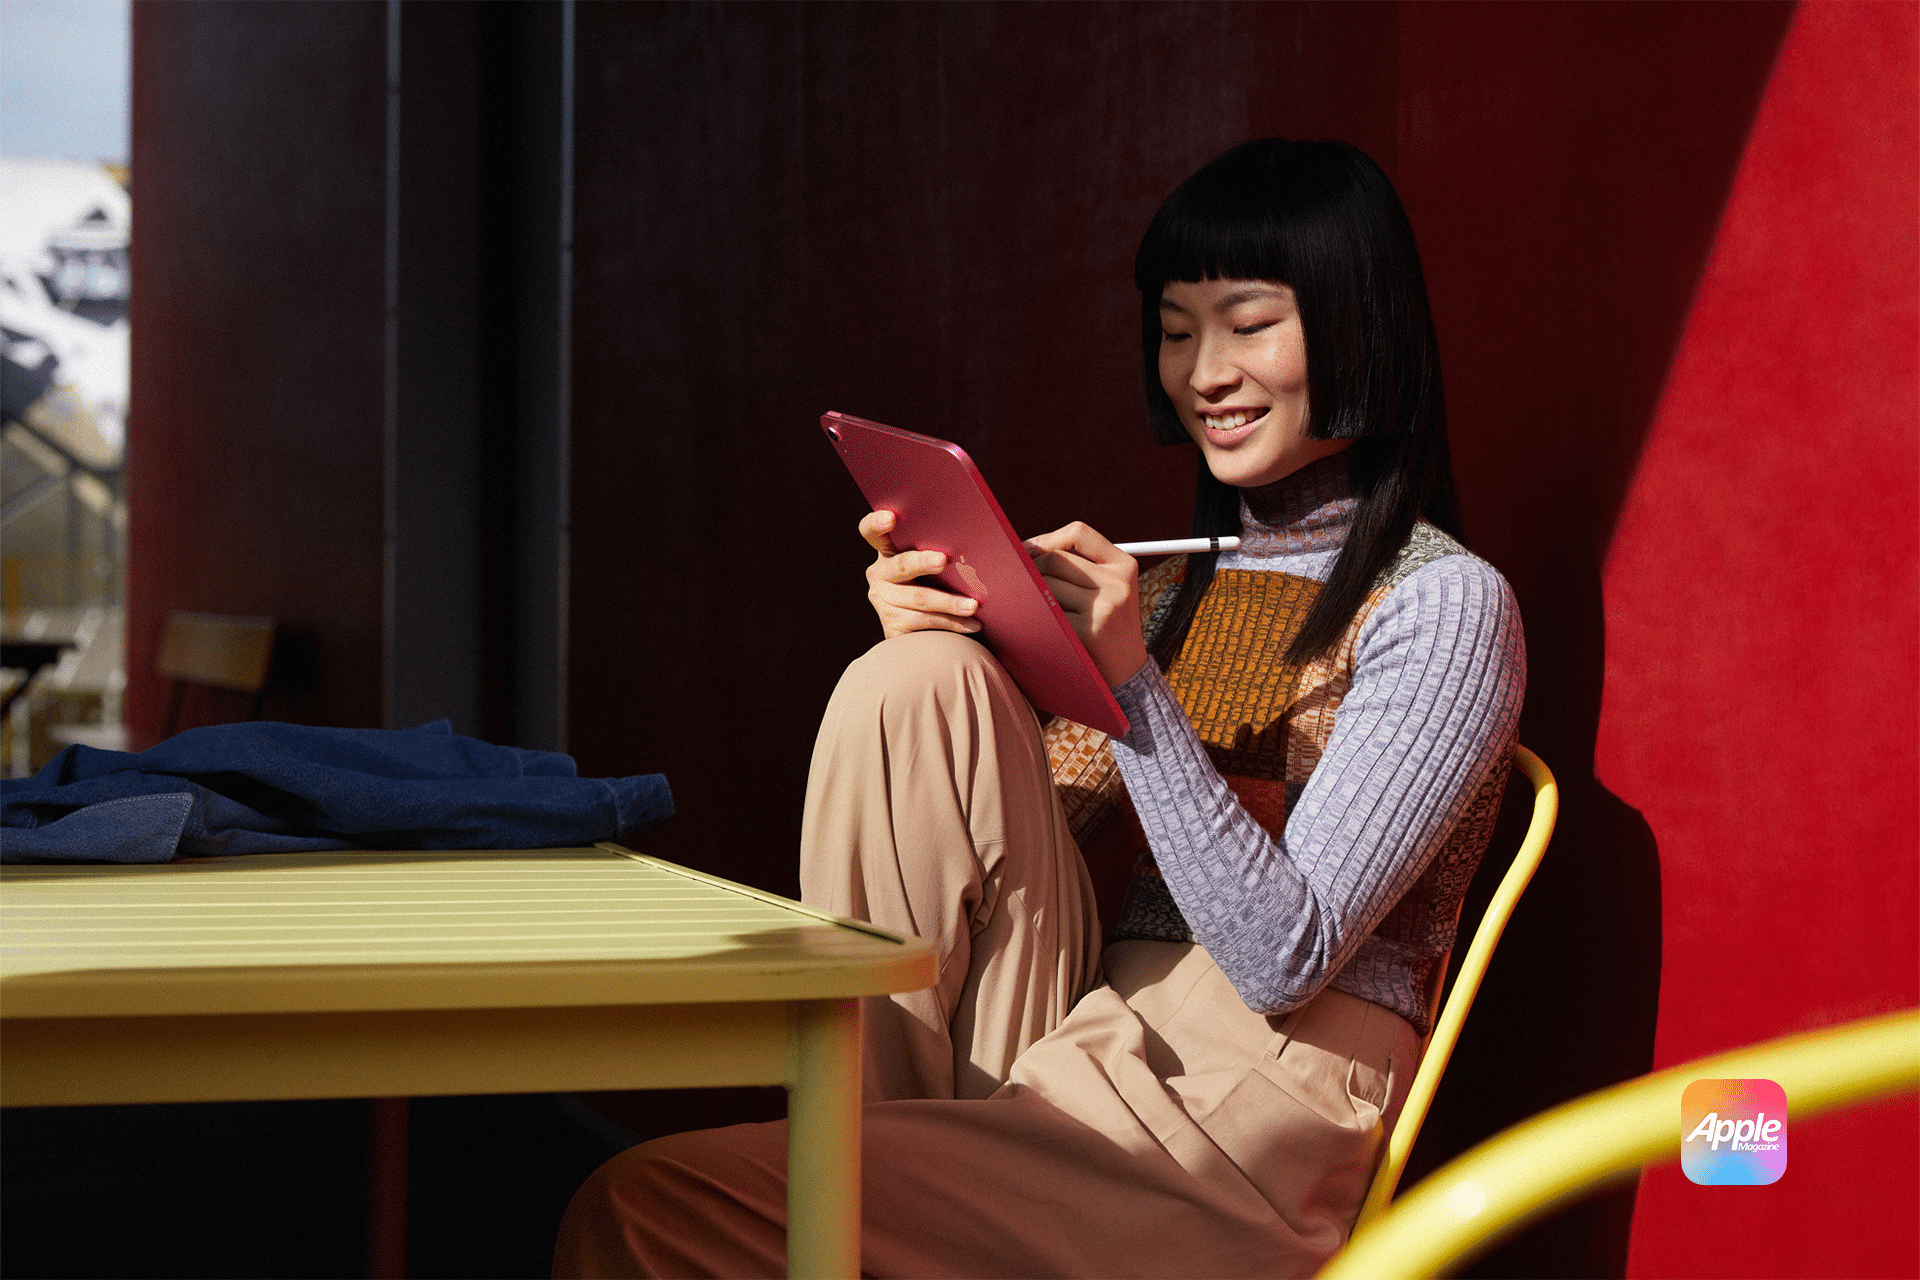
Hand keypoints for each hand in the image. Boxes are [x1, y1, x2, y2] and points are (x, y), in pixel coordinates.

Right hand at [859, 510, 983, 639]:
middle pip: (901, 565)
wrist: (927, 628)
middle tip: (942, 560)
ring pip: (919, 598)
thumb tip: (972, 544)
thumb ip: (939, 551)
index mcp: (887, 550)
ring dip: (949, 602)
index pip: (871, 532)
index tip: (891, 517)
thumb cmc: (938, 582)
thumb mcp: (933, 564)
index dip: (877, 523)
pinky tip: (973, 624)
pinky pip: (925, 621)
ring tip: (973, 605)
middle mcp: (879, 573)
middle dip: (923, 562)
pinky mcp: (892, 625)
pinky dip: (952, 623)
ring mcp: (882, 600)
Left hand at [1024, 522, 1148, 686]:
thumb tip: (1025, 549)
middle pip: (1056, 559)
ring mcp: (1105, 607)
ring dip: (1030, 594)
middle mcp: (1119, 583)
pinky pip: (1046, 612)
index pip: (1079, 533)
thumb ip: (1080, 567)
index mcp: (1124, 565)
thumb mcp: (1110, 589)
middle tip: (1017, 582)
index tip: (1027, 551)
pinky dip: (1035, 615)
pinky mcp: (1089, 631)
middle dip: (1031, 569)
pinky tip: (1036, 623)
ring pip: (1047, 585)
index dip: (1047, 539)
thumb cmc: (1108, 627)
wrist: (1127, 673)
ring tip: (1029, 605)